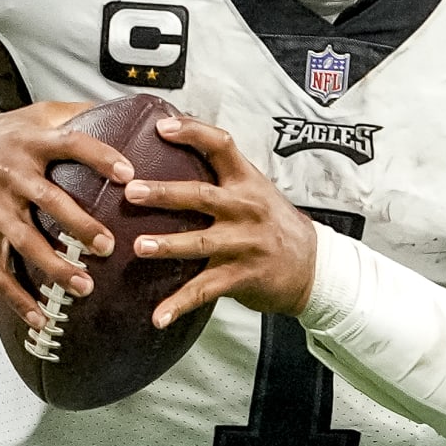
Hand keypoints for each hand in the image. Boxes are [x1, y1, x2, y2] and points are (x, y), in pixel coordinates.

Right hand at [0, 102, 133, 330]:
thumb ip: (71, 114)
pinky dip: (18, 300)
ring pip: (25, 242)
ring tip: (84, 287)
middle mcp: (11, 176)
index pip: (70, 144)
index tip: (128, 173)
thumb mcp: (29, 116)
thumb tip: (121, 110)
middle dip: (80, 225)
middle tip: (107, 246)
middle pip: (49, 201)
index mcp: (30, 144)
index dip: (99, 156)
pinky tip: (40, 319)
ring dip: (55, 267)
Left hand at [125, 115, 319, 328]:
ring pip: (201, 243)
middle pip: (201, 196)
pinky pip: (205, 291)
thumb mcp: (256, 191)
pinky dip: (179, 304)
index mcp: (246, 181)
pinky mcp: (242, 276)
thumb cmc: (273, 224)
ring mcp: (245, 244)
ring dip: (168, 245)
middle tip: (132, 191)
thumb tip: (172, 148)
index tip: (161, 127)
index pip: (220, 145)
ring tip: (138, 247)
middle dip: (165, 193)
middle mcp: (246, 208)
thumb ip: (222, 176)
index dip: (192, 132)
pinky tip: (157, 317)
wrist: (313, 266)